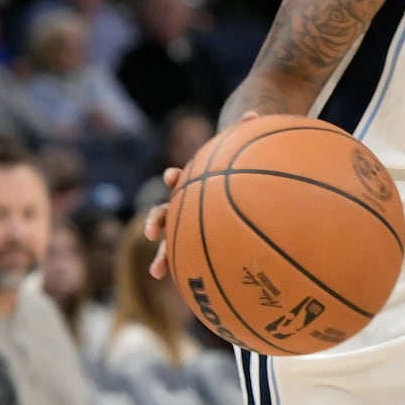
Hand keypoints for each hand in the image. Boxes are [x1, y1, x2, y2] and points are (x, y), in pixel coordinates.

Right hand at [145, 111, 259, 278]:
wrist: (230, 179)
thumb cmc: (238, 165)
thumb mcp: (242, 150)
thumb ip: (247, 132)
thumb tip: (254, 114)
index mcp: (193, 182)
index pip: (179, 177)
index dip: (175, 178)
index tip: (172, 177)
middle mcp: (185, 203)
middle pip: (165, 212)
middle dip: (156, 222)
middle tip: (150, 232)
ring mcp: (188, 222)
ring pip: (171, 240)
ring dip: (163, 255)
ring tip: (158, 272)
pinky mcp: (198, 239)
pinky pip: (193, 256)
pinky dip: (191, 270)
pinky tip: (198, 290)